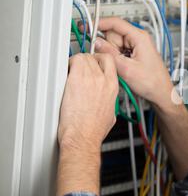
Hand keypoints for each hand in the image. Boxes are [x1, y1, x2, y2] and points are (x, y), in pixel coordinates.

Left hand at [56, 53, 117, 195]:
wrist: (84, 136)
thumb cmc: (94, 130)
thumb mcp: (111, 115)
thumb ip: (109, 102)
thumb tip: (105, 101)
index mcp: (113, 87)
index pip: (110, 62)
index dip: (100, 60)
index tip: (93, 63)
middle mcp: (104, 80)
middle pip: (95, 58)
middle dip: (86, 62)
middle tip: (78, 69)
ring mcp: (91, 79)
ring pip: (84, 58)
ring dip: (76, 63)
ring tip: (70, 72)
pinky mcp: (77, 80)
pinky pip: (74, 61)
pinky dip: (68, 63)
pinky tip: (66, 73)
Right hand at [92, 17, 174, 108]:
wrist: (161, 93)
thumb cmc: (152, 82)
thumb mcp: (126, 69)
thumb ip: (109, 54)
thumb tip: (96, 43)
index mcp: (139, 37)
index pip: (115, 23)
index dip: (99, 24)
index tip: (87, 27)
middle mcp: (138, 39)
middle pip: (113, 35)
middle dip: (109, 48)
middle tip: (117, 61)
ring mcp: (136, 46)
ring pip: (114, 45)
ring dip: (113, 56)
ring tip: (124, 67)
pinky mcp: (134, 53)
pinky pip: (118, 52)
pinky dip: (117, 59)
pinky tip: (124, 68)